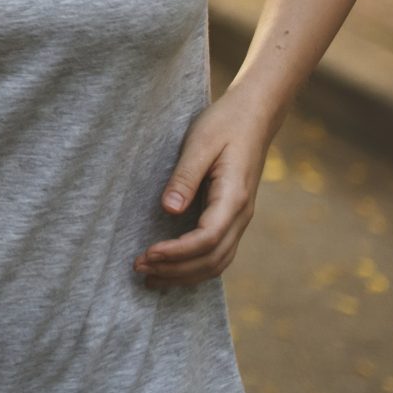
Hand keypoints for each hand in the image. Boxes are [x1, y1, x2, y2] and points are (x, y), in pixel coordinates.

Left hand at [136, 94, 273, 286]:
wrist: (254, 116)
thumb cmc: (224, 124)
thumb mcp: (200, 143)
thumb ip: (184, 177)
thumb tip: (169, 210)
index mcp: (233, 198)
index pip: (205, 239)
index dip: (176, 253)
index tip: (147, 254)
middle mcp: (241, 215)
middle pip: (212, 260)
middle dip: (175, 270)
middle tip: (139, 269)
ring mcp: (240, 219)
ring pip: (217, 262)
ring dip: (185, 274)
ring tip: (151, 277)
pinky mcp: (232, 217)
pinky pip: (218, 253)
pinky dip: (196, 266)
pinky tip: (173, 267)